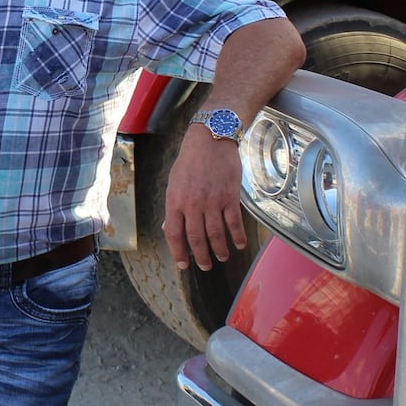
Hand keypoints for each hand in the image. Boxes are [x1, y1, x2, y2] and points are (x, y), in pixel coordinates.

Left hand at [162, 127, 247, 270]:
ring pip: (216, 234)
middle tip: (205, 266)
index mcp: (175, 201)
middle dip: (201, 257)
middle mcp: (193, 204)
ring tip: (221, 258)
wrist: (210, 139)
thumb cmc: (190, 160)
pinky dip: (237, 236)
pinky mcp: (230, 196)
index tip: (184, 264)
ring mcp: (212, 201)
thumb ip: (173, 207)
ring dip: (219, 250)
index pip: (174, 234)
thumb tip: (167, 227)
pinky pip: (234, 222)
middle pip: (196, 239)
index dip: (178, 252)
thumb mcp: (174, 182)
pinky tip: (239, 244)